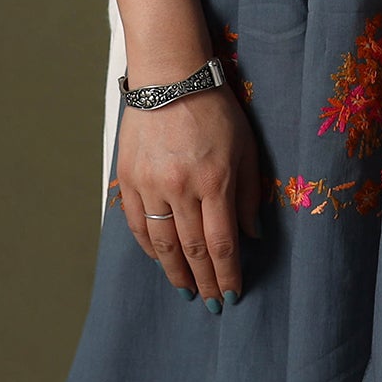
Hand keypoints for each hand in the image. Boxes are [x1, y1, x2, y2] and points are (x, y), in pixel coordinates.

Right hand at [116, 81, 263, 310]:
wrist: (170, 77)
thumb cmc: (215, 109)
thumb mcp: (246, 147)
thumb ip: (249, 193)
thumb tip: (253, 235)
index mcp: (215, 180)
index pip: (223, 243)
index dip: (228, 274)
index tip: (233, 295)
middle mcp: (181, 188)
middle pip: (193, 249)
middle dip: (205, 281)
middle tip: (212, 304)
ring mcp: (151, 185)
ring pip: (162, 243)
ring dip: (175, 272)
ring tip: (186, 290)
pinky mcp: (129, 178)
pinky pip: (138, 224)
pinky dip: (149, 247)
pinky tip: (160, 259)